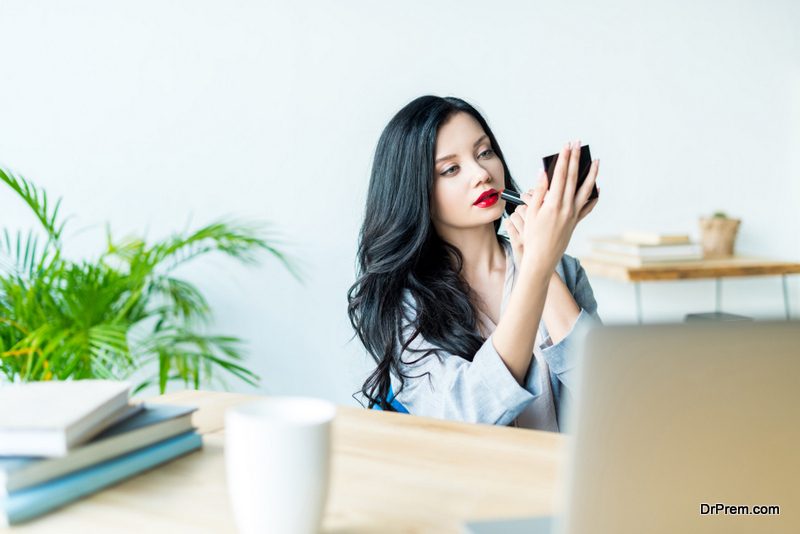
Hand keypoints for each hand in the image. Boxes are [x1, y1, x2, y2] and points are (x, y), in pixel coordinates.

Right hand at [505, 140, 598, 272]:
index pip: (560, 175)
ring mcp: (574, 214)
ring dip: (592, 174)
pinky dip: (594, 195)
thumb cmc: (533, 236)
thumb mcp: (531, 212)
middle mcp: (566, 207)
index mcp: (553, 204)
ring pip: (586, 190)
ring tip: (596, 161)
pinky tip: (597, 187)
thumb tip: (543, 173)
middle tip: (578, 144)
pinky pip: (588, 206)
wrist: (542, 257)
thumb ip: (539, 191)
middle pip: (573, 178)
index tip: (566, 146)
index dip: (564, 159)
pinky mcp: (576, 221)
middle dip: (576, 159)